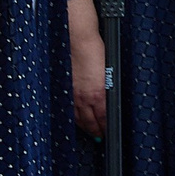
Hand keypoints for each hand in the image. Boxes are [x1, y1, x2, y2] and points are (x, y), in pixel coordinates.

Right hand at [67, 0, 105, 137]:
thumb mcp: (110, 70)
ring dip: (84, 127)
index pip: (105, 118)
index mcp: (100, 93)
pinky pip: (67, 108)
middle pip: (91, 123)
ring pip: (78, 118)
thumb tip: (110, 99)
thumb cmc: (94, 49)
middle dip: (96, 132)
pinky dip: (72, 116)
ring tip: (89, 131)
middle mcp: (85, 97)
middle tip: (100, 137)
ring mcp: (72, 94)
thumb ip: (109, 88)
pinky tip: (74, 118)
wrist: (76, 38)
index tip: (110, 133)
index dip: (108, 129)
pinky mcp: (63, 89)